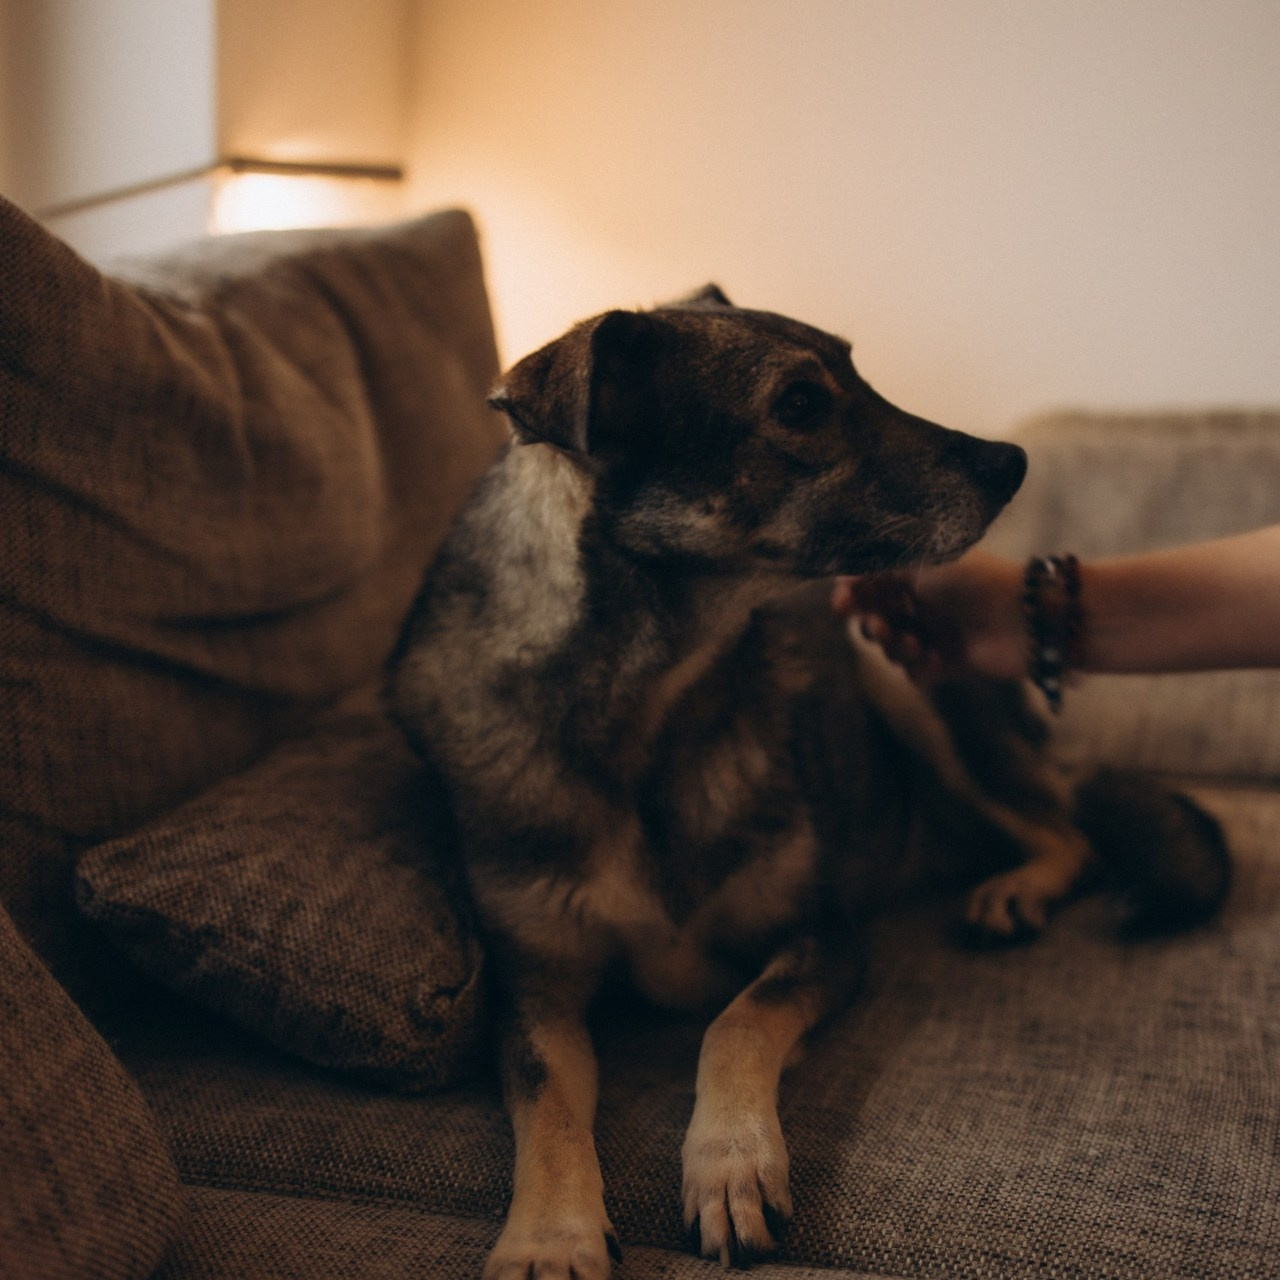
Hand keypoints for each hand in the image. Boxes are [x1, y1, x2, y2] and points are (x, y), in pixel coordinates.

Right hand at [832, 549, 1027, 683]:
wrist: (1026, 618)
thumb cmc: (975, 581)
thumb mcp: (922, 562)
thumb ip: (879, 566)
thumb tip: (843, 575)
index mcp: (918, 573)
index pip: (871, 585)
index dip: (851, 596)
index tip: (841, 607)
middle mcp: (925, 602)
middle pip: (878, 619)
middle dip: (873, 626)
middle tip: (881, 628)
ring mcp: (937, 633)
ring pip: (894, 648)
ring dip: (897, 648)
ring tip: (916, 645)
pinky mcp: (950, 662)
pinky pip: (917, 673)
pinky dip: (919, 669)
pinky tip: (934, 661)